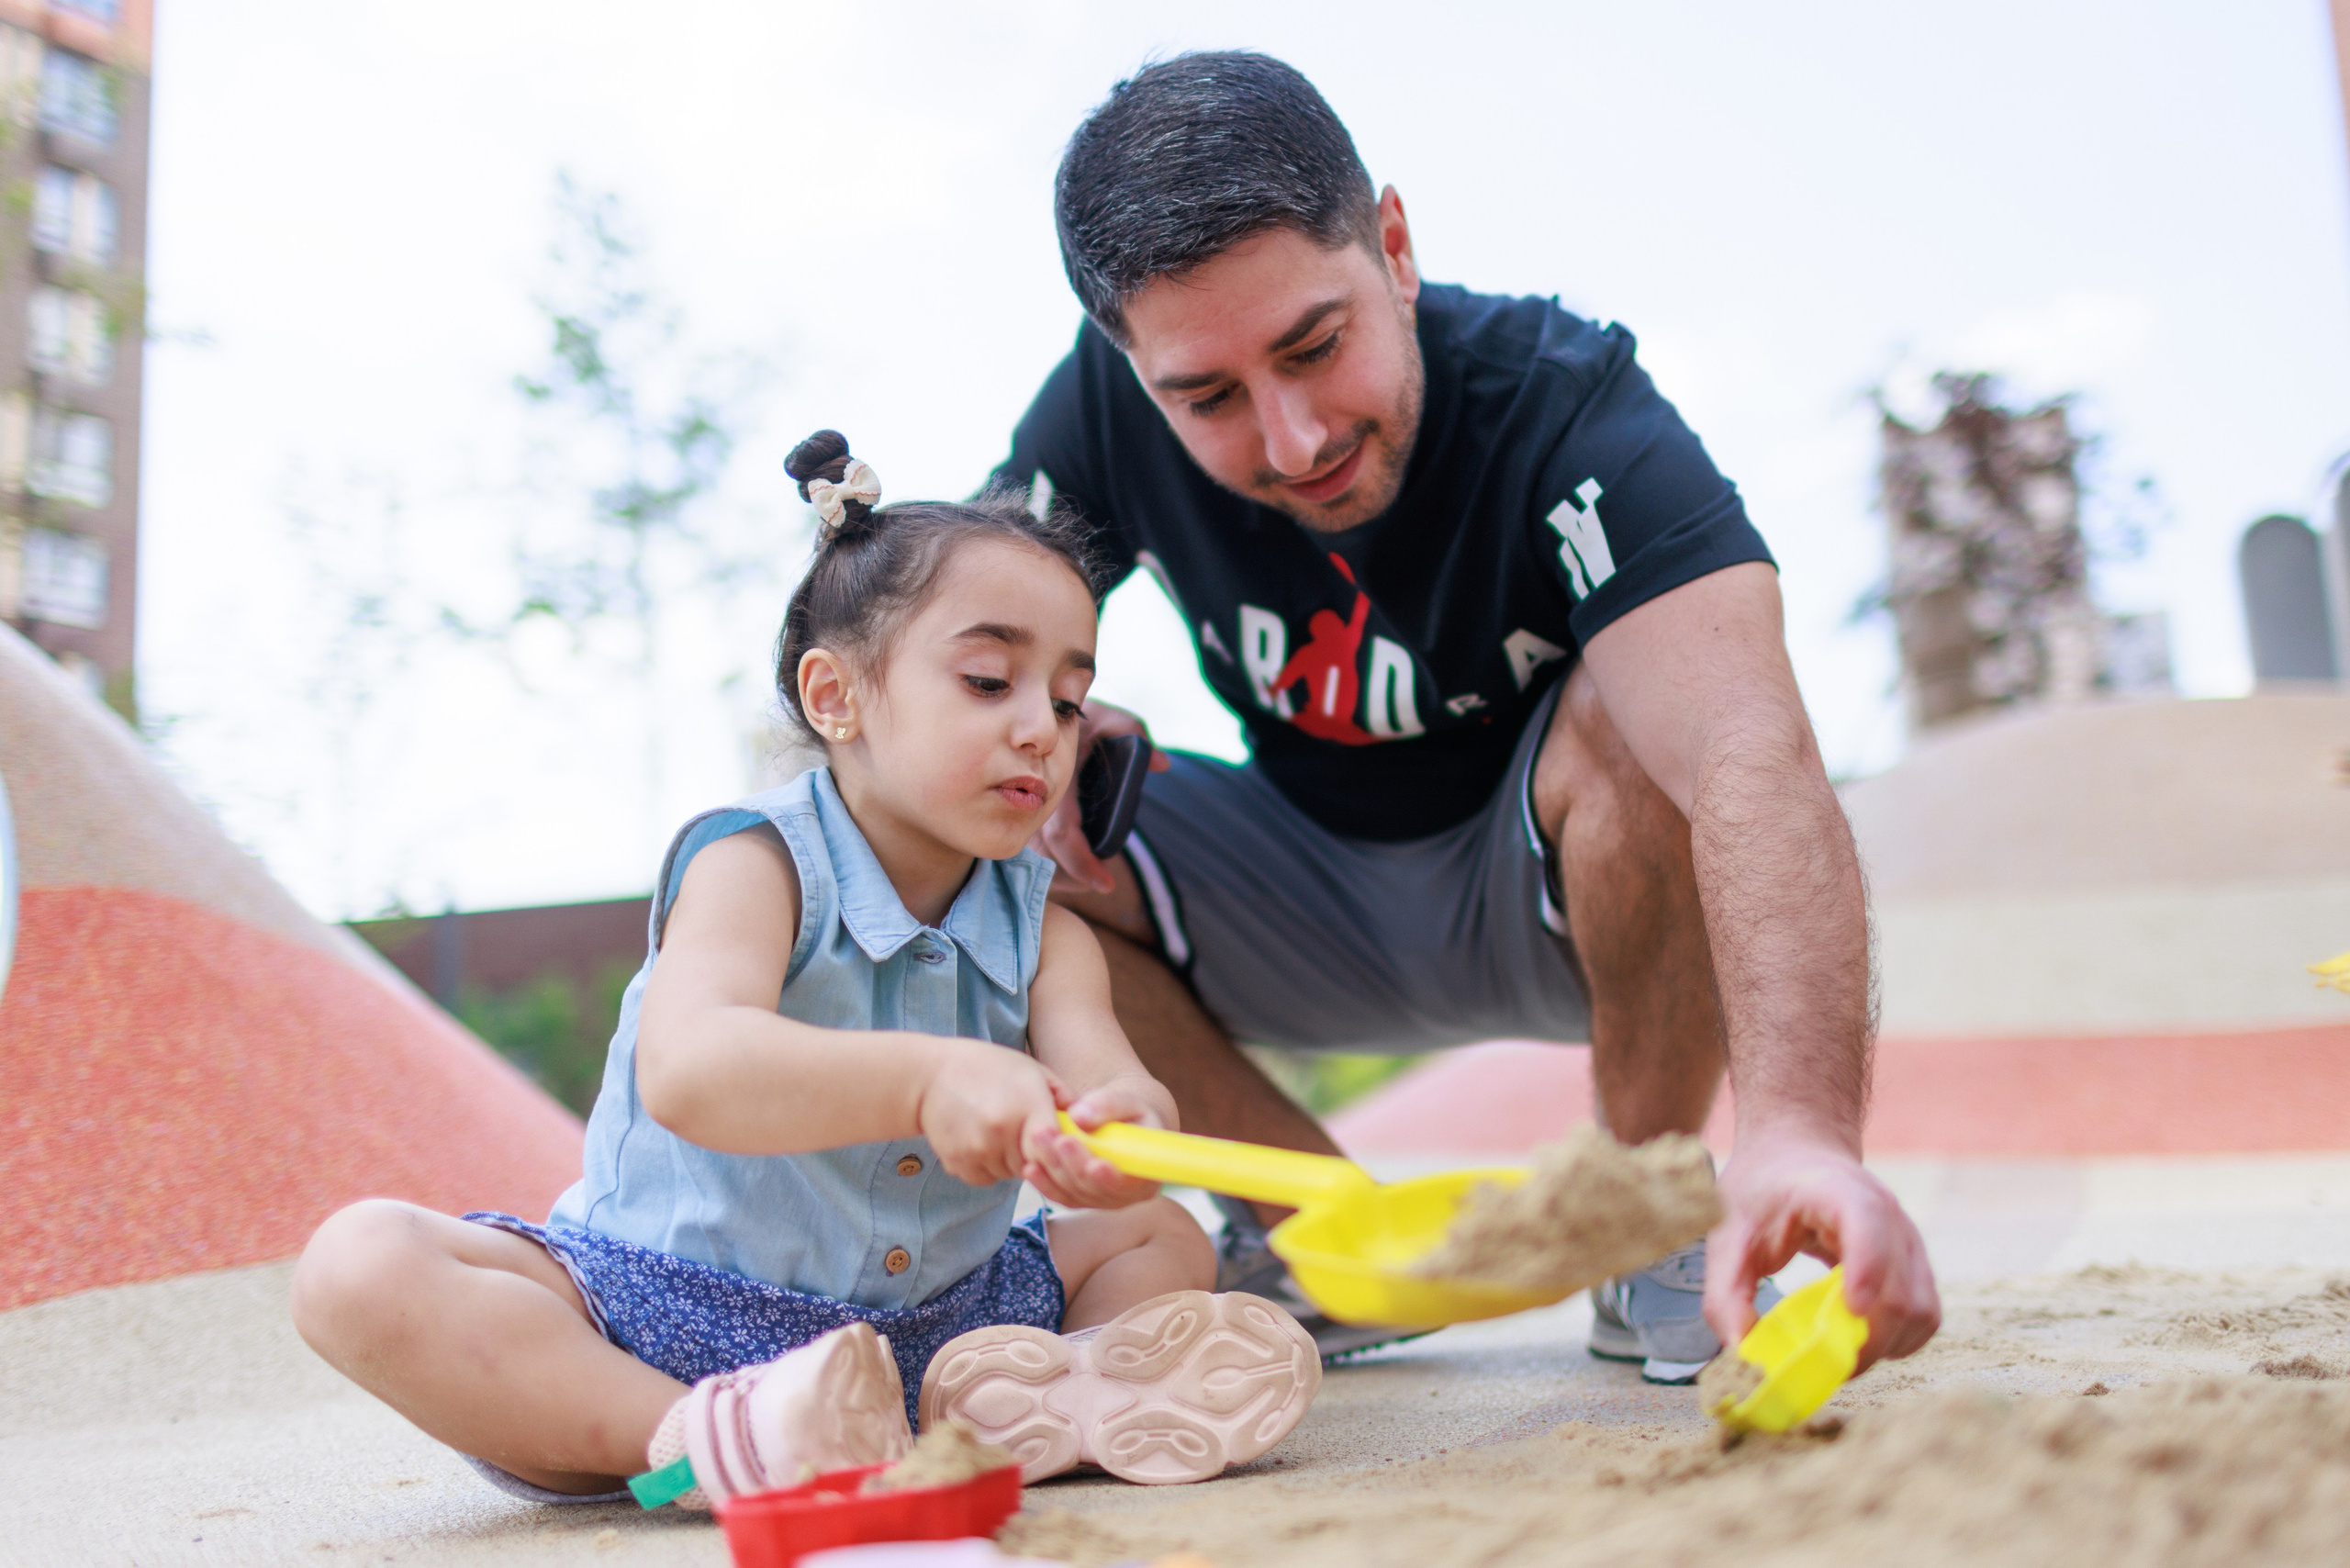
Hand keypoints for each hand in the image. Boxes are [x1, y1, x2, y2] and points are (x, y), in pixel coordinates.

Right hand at [914, 1042, 1065, 1187]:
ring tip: (998, 1130)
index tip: (1058, 1144)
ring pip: (1011, 1173)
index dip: (1060, 1149)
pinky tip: (980, 1139)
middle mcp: (1003, 1130)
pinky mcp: (959, 1164)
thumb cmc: (986, 1068)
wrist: (928, 1076)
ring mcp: (979, 1150)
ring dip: (1011, 1161)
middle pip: (1036, 1163)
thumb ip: (1061, 1095)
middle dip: (1036, 1154)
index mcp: (1026, 1104)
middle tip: (1025, 1133)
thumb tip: (1086, 1121)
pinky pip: (986, 1178)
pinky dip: (987, 1167)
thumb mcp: (1030, 1069)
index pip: (1056, 1144)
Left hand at [1019, 1076, 1165, 1210]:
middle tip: (1054, 1137)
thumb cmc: (1130, 1111)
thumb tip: (1079, 1116)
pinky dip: (1043, 1182)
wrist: (1120, 1121)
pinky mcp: (1078, 1198)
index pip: (1127, 1184)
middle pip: (1093, 1188)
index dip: (1109, 1178)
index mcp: (1146, 1176)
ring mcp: (1099, 1199)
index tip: (1093, 1163)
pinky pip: (1059, 1194)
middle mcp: (1124, 1195)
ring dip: (1052, 1167)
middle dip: (1071, 1163)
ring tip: (1038, 1138)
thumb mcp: (1128, 1100)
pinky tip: (1029, 1166)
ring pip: (1072, 1191)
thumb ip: (1108, 1104)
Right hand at [1032, 699, 1169, 894]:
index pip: (1061, 834)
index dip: (1082, 863)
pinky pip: (1029, 855)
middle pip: (1047, 858)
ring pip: (1035, 860)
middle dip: (1073, 876)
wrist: (1041, 718)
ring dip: (1060, 872)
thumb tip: (1161, 763)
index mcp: (1054, 782)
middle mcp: (1032, 802)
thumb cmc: (1078, 721)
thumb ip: (1134, 732)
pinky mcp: (1020, 819)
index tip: (1107, 885)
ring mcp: (1021, 813)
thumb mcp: (1107, 719)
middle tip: (1100, 880)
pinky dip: (1049, 866)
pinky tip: (1070, 868)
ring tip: (1088, 874)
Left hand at [1703, 1128, 1939, 1373]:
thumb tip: (1743, 1354)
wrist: (1796, 1153)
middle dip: (1865, 1338)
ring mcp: (1908, 1241)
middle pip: (1901, 1289)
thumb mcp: (1727, 1235)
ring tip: (1835, 1351)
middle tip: (1819, 1361)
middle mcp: (1887, 1215)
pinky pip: (1924, 1316)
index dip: (1867, 1269)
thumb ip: (1725, 1294)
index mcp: (1836, 1191)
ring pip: (1920, 1310)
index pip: (1868, 1223)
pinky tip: (1856, 1340)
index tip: (1849, 1312)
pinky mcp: (1915, 1267)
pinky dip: (1896, 1341)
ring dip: (1883, 1345)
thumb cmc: (1762, 1192)